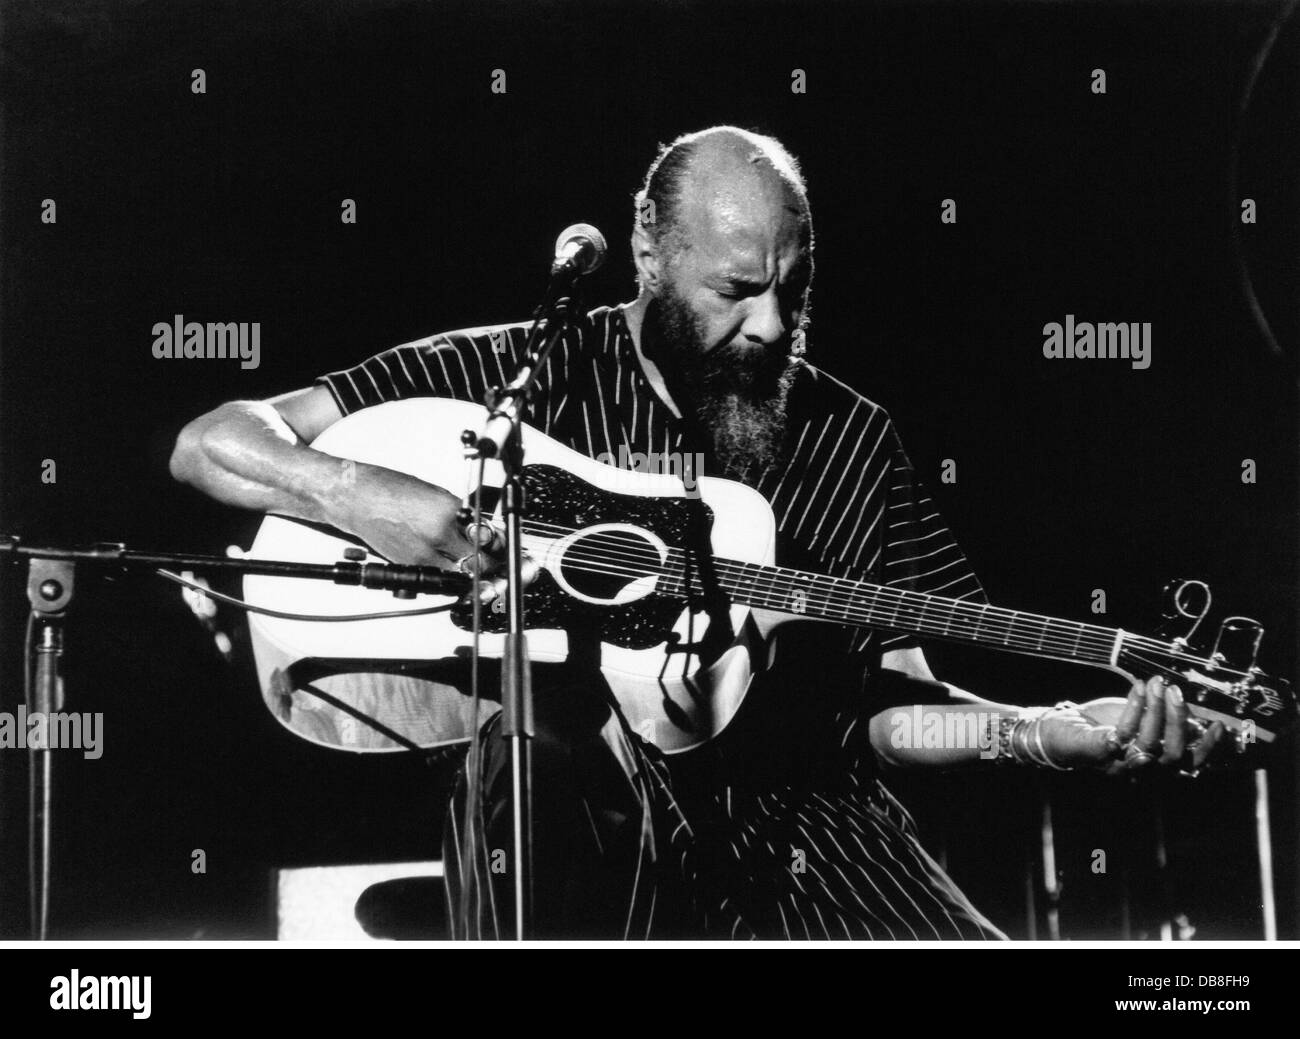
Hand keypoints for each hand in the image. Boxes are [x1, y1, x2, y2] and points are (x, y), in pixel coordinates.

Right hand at [339, 463, 535, 604]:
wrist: (357, 498)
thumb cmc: (393, 490)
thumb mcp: (440, 496)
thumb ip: (463, 517)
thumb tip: (485, 532)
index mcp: (450, 514)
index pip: (489, 540)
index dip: (506, 551)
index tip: (517, 555)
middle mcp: (438, 537)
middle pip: (480, 565)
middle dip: (499, 569)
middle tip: (511, 571)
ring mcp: (423, 556)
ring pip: (462, 578)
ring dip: (479, 579)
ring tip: (493, 578)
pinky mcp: (409, 567)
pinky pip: (440, 579)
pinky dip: (454, 579)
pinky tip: (464, 577)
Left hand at [1038, 677, 1226, 775]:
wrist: (1058, 728)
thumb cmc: (1104, 724)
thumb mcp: (1140, 721)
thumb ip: (1166, 721)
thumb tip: (1197, 710)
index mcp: (1155, 764)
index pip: (1189, 764)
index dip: (1207, 748)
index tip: (1219, 724)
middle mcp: (1140, 770)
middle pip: (1172, 756)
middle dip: (1178, 721)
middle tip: (1176, 691)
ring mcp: (1117, 763)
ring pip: (1148, 744)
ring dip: (1155, 710)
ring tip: (1156, 683)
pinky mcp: (1095, 753)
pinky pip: (1119, 734)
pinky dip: (1132, 709)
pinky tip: (1137, 688)